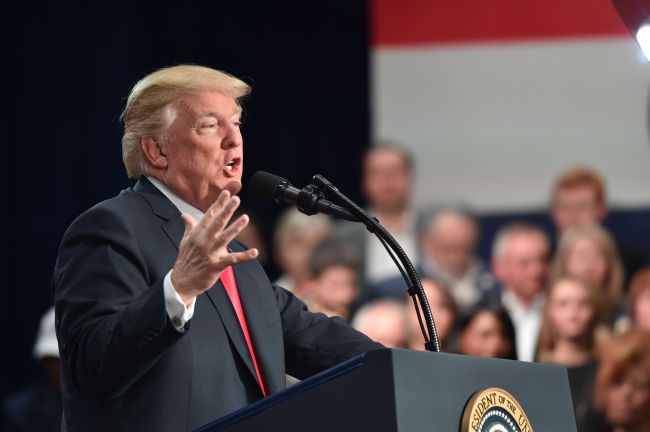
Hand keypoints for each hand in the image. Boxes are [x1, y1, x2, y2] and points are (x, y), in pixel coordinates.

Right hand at [170, 190, 257, 304]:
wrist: (181, 282)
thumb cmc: (185, 261)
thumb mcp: (185, 241)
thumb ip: (189, 227)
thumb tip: (185, 215)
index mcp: (197, 234)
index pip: (209, 215)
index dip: (218, 204)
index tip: (226, 193)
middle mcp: (204, 241)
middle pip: (218, 223)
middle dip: (227, 210)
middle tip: (236, 200)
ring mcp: (210, 252)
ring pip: (225, 237)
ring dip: (236, 228)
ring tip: (245, 218)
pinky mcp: (216, 265)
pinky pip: (232, 259)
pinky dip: (244, 256)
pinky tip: (254, 252)